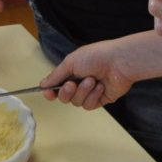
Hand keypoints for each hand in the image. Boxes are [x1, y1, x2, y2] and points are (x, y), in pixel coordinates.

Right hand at [40, 32, 161, 109]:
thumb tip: (42, 84)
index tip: (48, 93)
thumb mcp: (71, 62)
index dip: (51, 92)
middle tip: (72, 84)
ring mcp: (90, 92)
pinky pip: (89, 105)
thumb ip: (56, 75)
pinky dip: (93, 96)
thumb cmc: (96, 57)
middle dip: (66, 92)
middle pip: (64, 97)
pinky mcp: (101, 100)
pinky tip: (100, 86)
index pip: (56, 86)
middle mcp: (79, 83)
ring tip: (92, 80)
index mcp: (71, 72)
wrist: (119, 62)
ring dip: (83, 91)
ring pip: (77, 102)